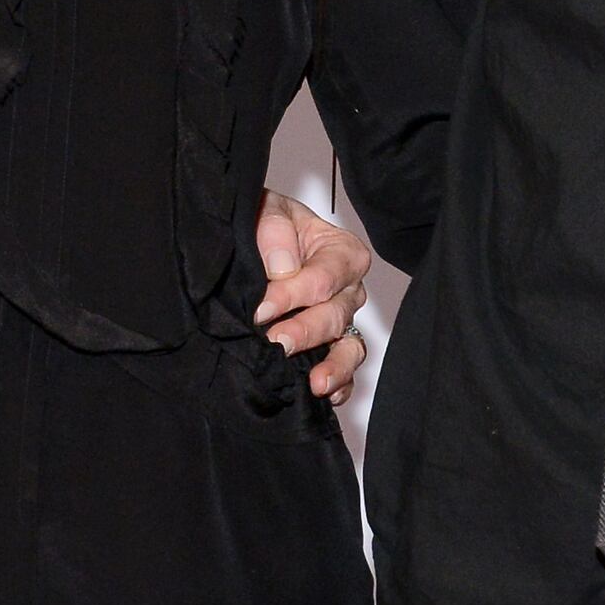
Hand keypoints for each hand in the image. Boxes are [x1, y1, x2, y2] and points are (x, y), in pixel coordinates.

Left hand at [253, 193, 373, 400]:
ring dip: (333, 366)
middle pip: (335, 315)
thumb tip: (283, 269)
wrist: (255, 242)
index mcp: (341, 251)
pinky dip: (339, 385)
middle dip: (305, 331)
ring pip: (349, 347)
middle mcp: (349, 289)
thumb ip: (274, 229)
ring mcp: (342, 321)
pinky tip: (324, 395)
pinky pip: (345, 372)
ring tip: (315, 383)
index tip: (261, 309)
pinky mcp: (331, 348)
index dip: (293, 294)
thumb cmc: (266, 224)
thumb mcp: (266, 209)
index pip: (324, 277)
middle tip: (276, 342)